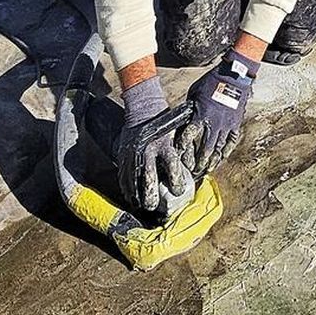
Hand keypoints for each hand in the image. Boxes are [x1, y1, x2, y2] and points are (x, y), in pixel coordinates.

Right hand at [116, 78, 194, 214]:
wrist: (144, 108)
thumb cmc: (166, 121)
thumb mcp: (177, 133)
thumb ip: (182, 150)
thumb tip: (192, 170)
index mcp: (165, 144)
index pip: (172, 166)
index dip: (176, 181)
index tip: (179, 191)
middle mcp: (148, 150)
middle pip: (148, 178)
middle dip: (151, 195)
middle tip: (154, 207)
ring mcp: (133, 153)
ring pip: (133, 179)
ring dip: (137, 195)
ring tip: (141, 206)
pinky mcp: (123, 154)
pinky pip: (123, 174)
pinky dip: (126, 187)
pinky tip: (130, 196)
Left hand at [180, 50, 257, 175]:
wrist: (234, 75)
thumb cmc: (211, 81)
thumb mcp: (194, 94)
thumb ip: (190, 110)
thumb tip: (184, 121)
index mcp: (200, 115)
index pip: (188, 137)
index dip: (182, 148)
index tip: (178, 156)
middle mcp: (214, 123)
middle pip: (204, 148)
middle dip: (197, 161)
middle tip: (193, 171)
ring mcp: (227, 124)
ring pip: (218, 148)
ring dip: (212, 160)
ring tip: (206, 170)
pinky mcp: (236, 123)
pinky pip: (231, 141)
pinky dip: (226, 152)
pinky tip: (221, 159)